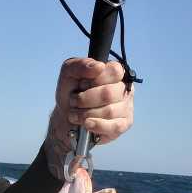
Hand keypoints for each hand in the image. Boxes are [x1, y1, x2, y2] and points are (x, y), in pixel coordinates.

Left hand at [44, 57, 133, 178]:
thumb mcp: (68, 73)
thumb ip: (80, 65)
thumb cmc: (71, 92)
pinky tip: (87, 124)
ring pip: (109, 111)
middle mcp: (123, 89)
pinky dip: (97, 125)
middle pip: (109, 93)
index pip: (115, 71)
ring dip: (86, 114)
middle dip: (85, 99)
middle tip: (74, 101)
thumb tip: (99, 66)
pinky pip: (115, 126)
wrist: (65, 116)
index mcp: (114, 73)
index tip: (81, 85)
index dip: (95, 80)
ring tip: (75, 114)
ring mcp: (126, 107)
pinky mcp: (124, 124)